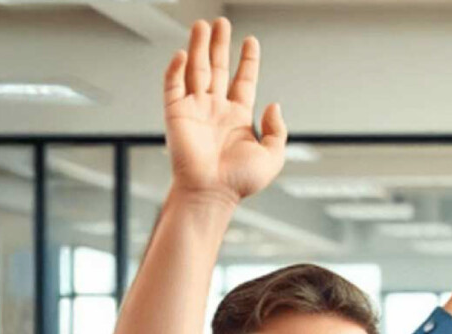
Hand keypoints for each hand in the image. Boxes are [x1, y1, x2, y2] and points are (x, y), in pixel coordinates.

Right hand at [162, 19, 287, 205]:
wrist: (213, 194)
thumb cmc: (240, 182)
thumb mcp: (273, 156)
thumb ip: (277, 129)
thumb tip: (274, 104)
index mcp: (238, 117)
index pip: (243, 80)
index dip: (247, 60)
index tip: (250, 41)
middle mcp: (215, 109)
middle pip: (218, 68)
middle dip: (220, 45)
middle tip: (222, 22)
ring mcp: (195, 110)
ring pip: (196, 70)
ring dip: (199, 47)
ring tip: (202, 25)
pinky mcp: (176, 114)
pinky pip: (174, 86)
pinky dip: (177, 69)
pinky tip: (184, 53)